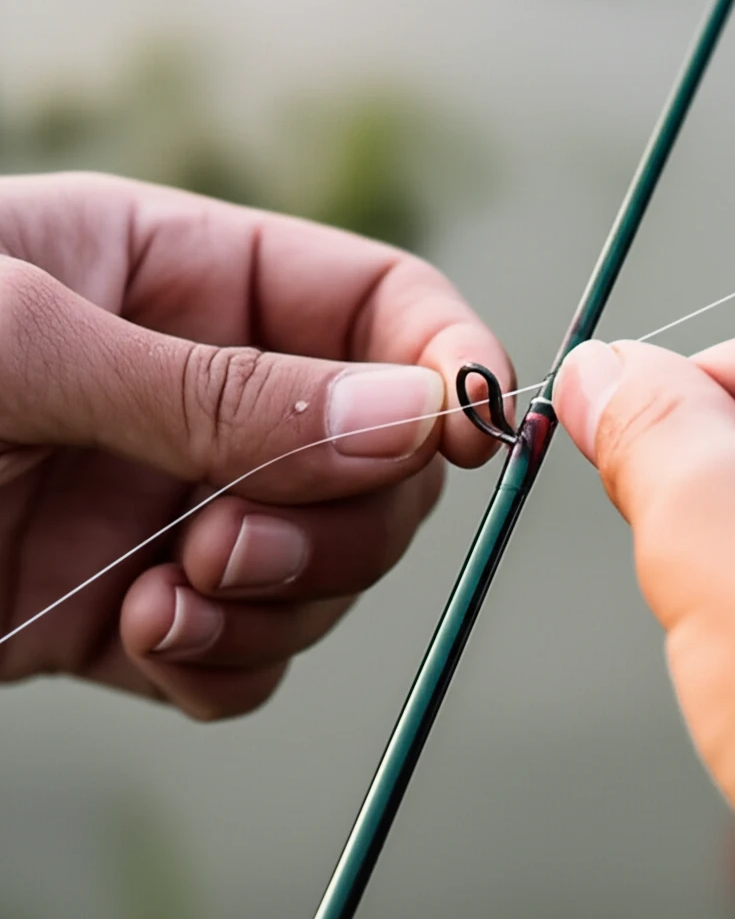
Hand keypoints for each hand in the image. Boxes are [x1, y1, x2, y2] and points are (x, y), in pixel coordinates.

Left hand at [0, 173, 511, 720]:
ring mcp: (182, 506)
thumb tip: (409, 419)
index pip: (382, 306)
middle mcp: (210, 397)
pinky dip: (233, 667)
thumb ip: (218, 387)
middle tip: (241, 543)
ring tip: (176, 598)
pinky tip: (149, 645)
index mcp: (192, 283)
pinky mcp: (142, 609)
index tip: (473, 430)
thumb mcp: (18, 342)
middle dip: (349, 516)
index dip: (447, 360)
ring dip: (288, 598)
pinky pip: (256, 652)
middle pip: (381, 457)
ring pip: (332, 564)